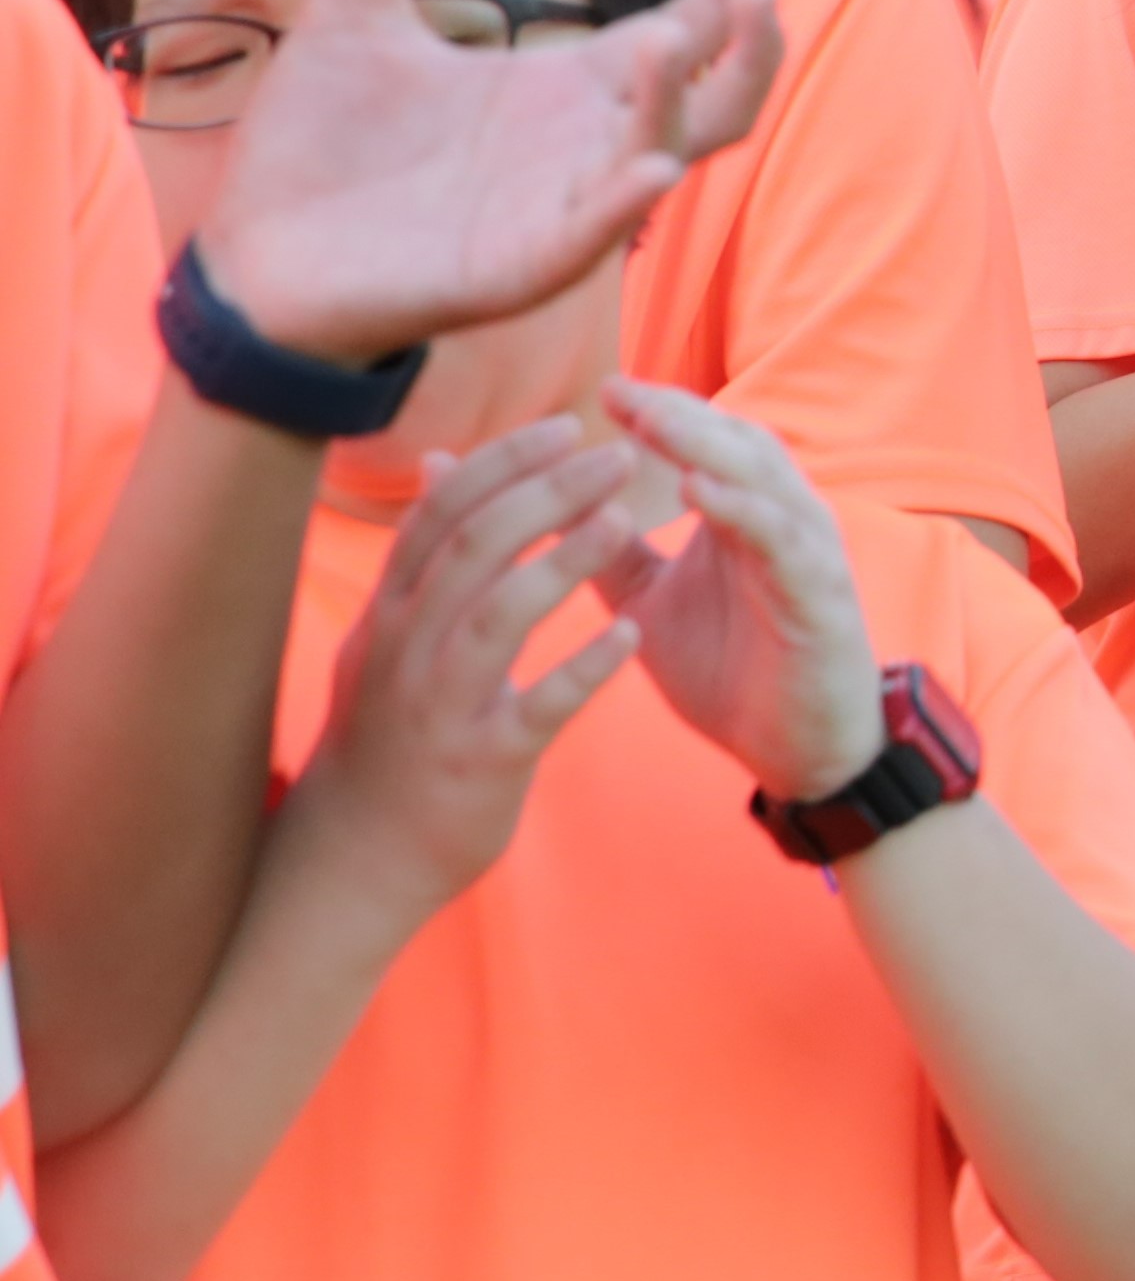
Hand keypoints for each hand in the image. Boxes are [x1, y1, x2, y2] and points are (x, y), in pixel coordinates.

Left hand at [198, 0, 785, 363]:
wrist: (255, 256)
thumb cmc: (315, 146)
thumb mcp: (349, 16)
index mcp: (563, 88)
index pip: (679, 31)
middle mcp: (582, 144)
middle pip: (714, 94)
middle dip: (748, 41)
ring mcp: (560, 207)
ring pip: (665, 153)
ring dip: (686, 100)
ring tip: (678, 40)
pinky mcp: (520, 266)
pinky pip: (591, 235)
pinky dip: (624, 204)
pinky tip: (651, 168)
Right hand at [295, 420, 655, 929]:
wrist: (355, 856)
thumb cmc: (389, 733)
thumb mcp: (389, 636)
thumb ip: (422, 556)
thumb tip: (442, 463)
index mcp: (390, 612)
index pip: (443, 513)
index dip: (504, 462)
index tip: (568, 424)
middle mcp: (406, 648)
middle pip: (473, 546)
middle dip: (546, 491)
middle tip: (616, 455)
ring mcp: (438, 705)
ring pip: (498, 614)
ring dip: (564, 561)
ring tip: (625, 519)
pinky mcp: (479, 761)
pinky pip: (536, 707)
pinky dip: (584, 669)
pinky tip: (633, 637)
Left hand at [589, 381, 882, 805]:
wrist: (796, 750)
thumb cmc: (728, 669)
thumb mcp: (645, 601)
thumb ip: (598, 548)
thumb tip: (528, 506)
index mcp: (742, 515)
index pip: (704, 440)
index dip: (658, 411)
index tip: (601, 391)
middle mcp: (783, 518)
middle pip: (734, 441)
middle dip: (677, 413)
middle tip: (620, 392)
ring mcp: (808, 552)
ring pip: (762, 476)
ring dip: (707, 444)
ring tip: (652, 423)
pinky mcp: (822, 594)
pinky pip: (785, 539)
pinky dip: (744, 508)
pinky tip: (698, 491)